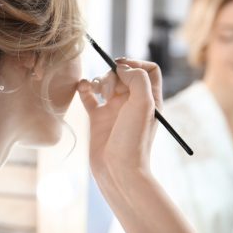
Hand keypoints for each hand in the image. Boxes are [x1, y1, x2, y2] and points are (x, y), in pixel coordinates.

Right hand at [78, 59, 161, 175]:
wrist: (118, 169)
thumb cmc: (134, 139)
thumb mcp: (143, 104)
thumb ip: (137, 78)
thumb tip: (121, 67)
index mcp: (150, 98)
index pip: (148, 69)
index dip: (135, 63)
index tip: (122, 69)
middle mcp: (133, 102)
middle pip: (123, 73)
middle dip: (113, 74)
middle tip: (109, 91)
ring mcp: (115, 110)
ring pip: (106, 82)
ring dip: (100, 81)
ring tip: (100, 95)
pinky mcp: (98, 118)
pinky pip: (89, 95)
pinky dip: (84, 88)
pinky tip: (82, 89)